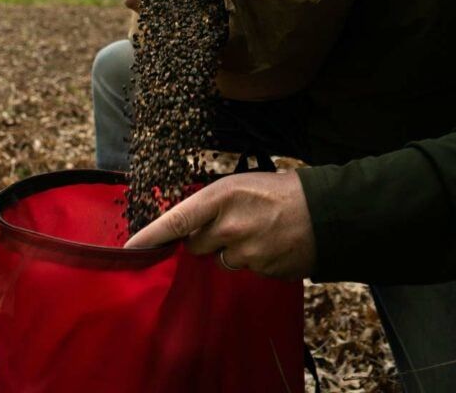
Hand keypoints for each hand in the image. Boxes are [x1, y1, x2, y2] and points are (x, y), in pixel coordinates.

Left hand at [124, 171, 316, 279]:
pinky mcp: (261, 272)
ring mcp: (245, 253)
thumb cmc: (281, 191)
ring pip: (220, 260)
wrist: (327, 213)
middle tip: (228, 224)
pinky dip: (252, 260)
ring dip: (230, 250)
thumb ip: (211, 204)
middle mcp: (228, 227)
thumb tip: (188, 223)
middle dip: (205, 238)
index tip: (129, 249)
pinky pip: (244, 270)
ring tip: (257, 232)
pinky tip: (269, 245)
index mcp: (220, 197)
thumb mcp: (240, 184)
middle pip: (195, 245)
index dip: (150, 237)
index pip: (175, 221)